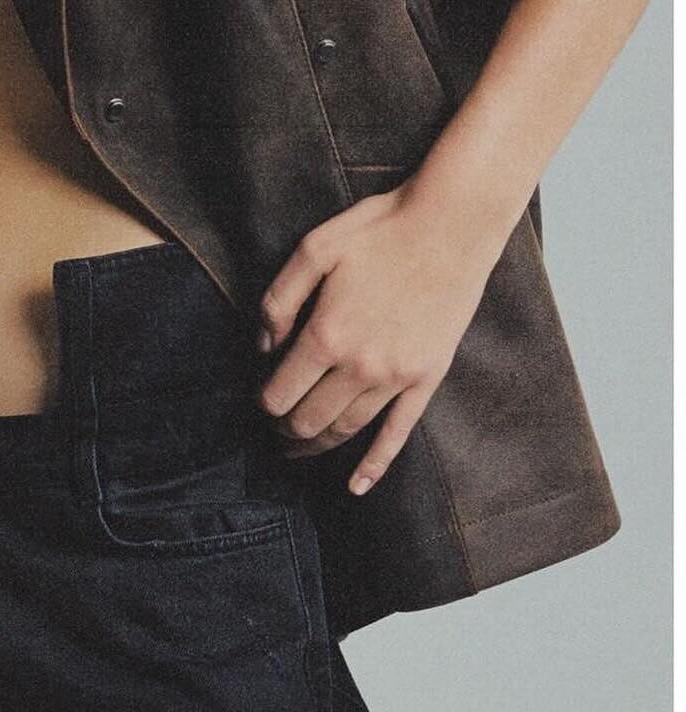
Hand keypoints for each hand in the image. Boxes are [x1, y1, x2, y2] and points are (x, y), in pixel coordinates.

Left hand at [254, 179, 502, 494]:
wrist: (450, 225)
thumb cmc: (378, 230)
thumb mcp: (313, 249)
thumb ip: (279, 299)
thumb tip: (263, 344)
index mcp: (326, 335)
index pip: (281, 392)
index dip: (264, 401)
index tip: (261, 397)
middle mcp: (360, 366)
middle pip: (310, 420)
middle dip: (285, 430)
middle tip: (273, 429)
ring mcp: (397, 377)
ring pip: (347, 429)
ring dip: (317, 446)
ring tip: (297, 450)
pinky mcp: (427, 378)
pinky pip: (398, 433)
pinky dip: (375, 465)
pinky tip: (356, 486)